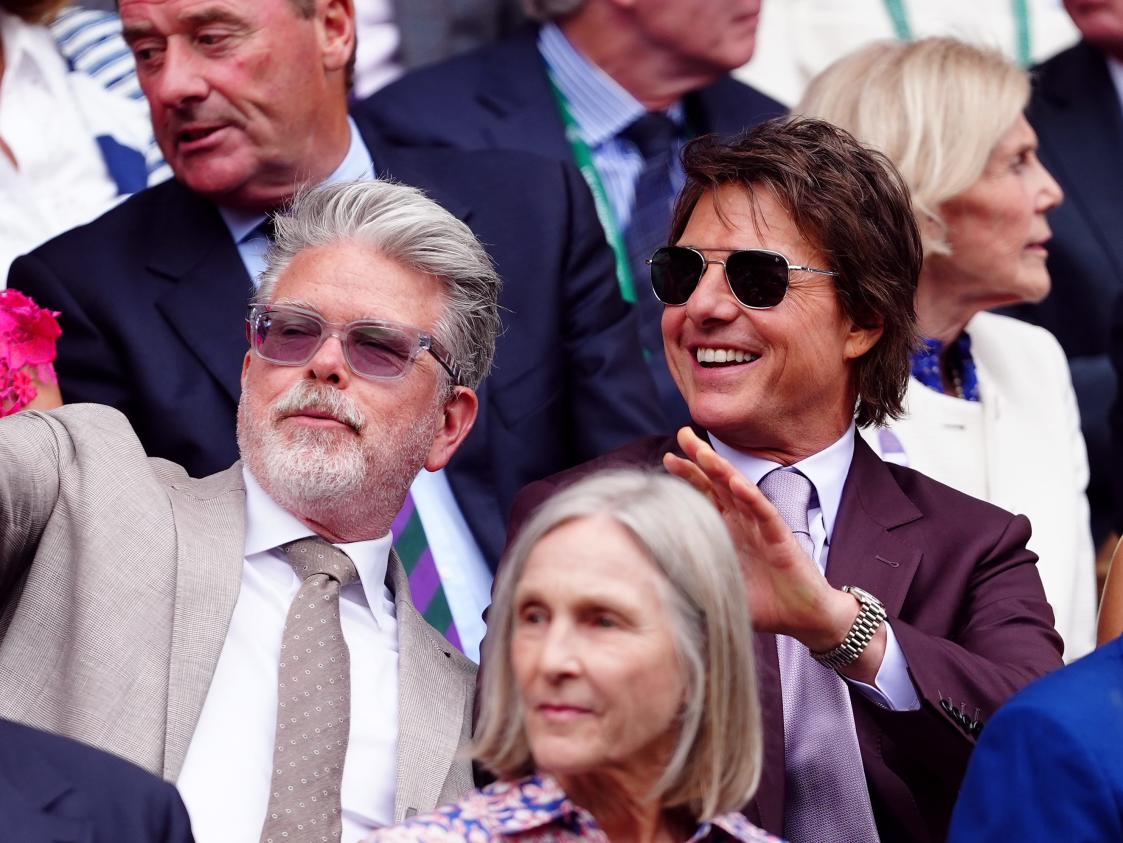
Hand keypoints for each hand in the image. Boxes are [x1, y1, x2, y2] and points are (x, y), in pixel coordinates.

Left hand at [664, 427, 858, 651]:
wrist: (803, 618)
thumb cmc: (763, 604)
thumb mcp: (718, 589)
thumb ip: (691, 580)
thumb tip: (654, 580)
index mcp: (727, 530)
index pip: (704, 495)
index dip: (688, 476)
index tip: (667, 458)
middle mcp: (743, 522)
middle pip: (719, 483)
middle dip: (701, 459)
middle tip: (683, 434)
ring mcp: (761, 527)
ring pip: (740, 491)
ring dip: (723, 470)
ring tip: (705, 452)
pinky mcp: (780, 538)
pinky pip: (765, 513)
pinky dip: (751, 497)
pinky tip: (737, 483)